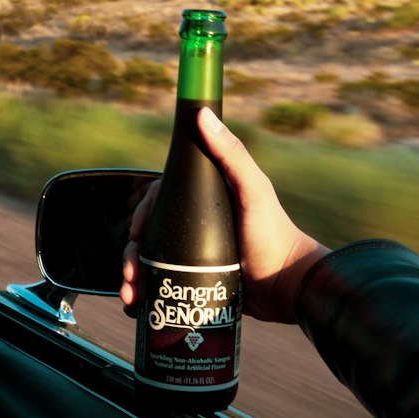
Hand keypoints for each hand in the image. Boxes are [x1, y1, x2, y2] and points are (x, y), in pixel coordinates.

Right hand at [120, 108, 328, 324]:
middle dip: (133, 251)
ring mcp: (196, 254)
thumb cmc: (275, 235)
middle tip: (129, 271)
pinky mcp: (197, 282)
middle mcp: (198, 223)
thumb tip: (202, 113)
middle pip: (151, 231)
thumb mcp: (254, 190)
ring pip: (152, 260)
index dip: (143, 211)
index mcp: (206, 198)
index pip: (162, 197)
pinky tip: (135, 304)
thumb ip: (232, 154)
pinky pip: (163, 284)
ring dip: (133, 275)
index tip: (137, 230)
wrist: (289, 290)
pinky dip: (145, 293)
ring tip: (130, 295)